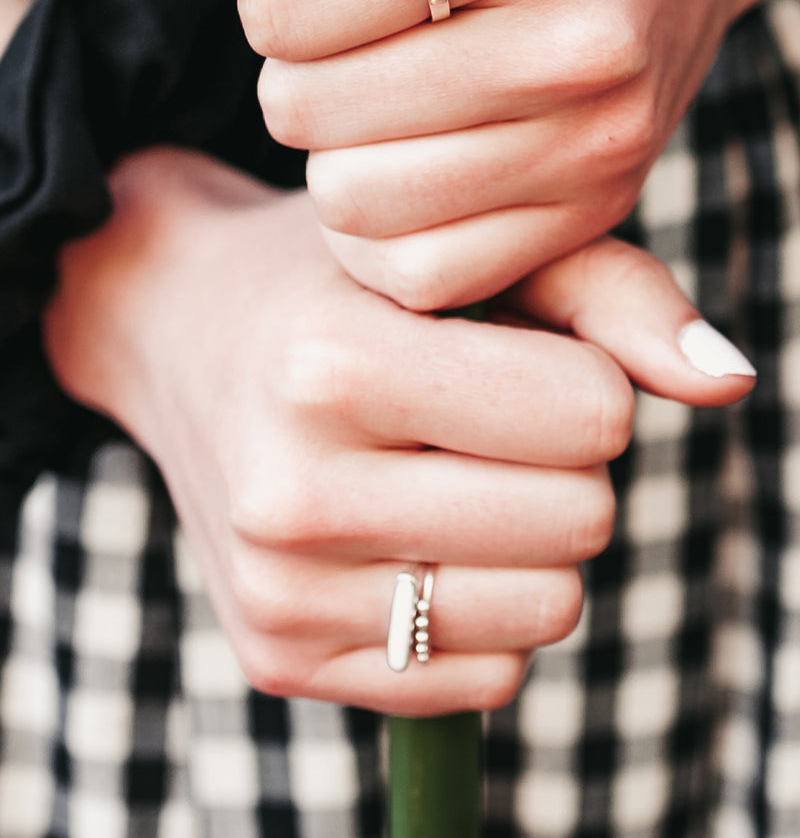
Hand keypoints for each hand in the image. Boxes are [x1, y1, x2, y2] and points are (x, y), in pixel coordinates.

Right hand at [43, 148, 753, 714]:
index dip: (581, 377)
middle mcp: (292, 488)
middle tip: (480, 415)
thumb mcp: (463, 253)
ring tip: (450, 471)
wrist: (178, 331)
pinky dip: (485, 607)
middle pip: (582, 518)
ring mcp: (279, 590)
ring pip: (548, 608)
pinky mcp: (281, 659)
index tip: (517, 353)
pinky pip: (487, 676)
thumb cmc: (342, 282)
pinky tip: (414, 536)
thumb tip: (729, 380)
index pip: (593, 414)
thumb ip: (612, 295)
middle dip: (563, 460)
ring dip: (533, 539)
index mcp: (334, 362)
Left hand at [170, 0, 799, 310]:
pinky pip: (423, 275)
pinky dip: (380, 234)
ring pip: (356, 203)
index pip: (301, 5)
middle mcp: (581, 41)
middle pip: (316, 111)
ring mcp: (598, 142)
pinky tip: (402, 170)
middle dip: (295, 74)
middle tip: (343, 43)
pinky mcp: (597, 213)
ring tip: (372, 103)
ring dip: (331, 156)